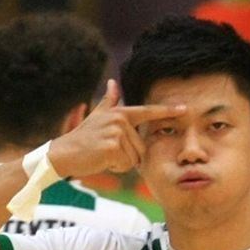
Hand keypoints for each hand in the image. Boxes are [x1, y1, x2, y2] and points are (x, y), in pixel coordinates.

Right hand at [46, 80, 185, 178]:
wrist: (64, 153)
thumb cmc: (83, 137)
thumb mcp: (97, 116)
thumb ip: (109, 101)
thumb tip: (112, 82)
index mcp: (120, 113)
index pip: (148, 112)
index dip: (167, 111)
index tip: (185, 109)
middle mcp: (120, 120)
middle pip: (141, 147)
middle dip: (127, 156)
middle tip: (107, 151)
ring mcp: (116, 132)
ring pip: (134, 158)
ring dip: (121, 162)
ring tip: (103, 155)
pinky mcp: (112, 146)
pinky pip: (125, 164)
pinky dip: (115, 167)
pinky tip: (102, 160)